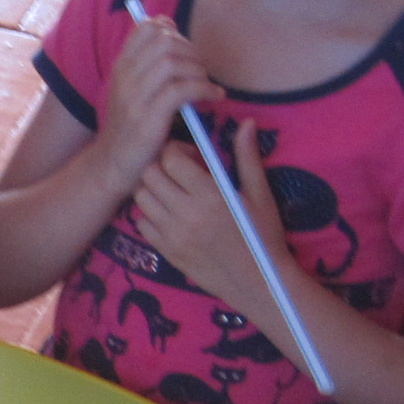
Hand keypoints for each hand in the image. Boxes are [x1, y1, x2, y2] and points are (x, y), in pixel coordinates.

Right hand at [98, 12, 221, 187]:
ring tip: (205, 84)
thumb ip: (146, 66)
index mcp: (121, 68)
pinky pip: (181, 90)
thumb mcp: (130, 90)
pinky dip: (204, 89)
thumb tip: (170, 36)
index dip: (170, 30)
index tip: (183, 44)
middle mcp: (125, 79)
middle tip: (200, 69)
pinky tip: (212, 96)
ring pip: (172, 63)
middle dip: (191, 51)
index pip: (145, 29)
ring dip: (198, 70)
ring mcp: (135, 99)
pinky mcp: (148, 119)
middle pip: (164, 42)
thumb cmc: (128, 127)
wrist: (111, 164)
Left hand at [131, 119, 280, 303]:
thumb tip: (246, 123)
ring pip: (140, 198)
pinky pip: (141, 224)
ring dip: (152, 189)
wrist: (258, 281)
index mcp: (210, 195)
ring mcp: (171, 235)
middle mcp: (185, 213)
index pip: (171, 159)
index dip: (176, 151)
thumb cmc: (263, 234)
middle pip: (149, 175)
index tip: (191, 156)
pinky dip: (149, 214)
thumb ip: (247, 157)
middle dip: (161, 166)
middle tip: (178, 171)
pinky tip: (169, 214)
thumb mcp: (260, 194)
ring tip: (172, 192)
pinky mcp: (165, 251)